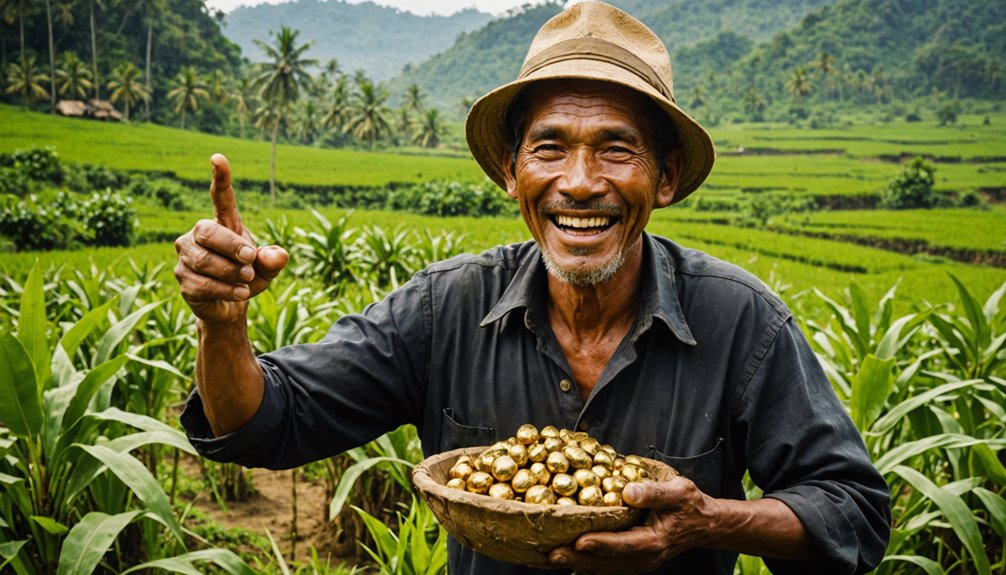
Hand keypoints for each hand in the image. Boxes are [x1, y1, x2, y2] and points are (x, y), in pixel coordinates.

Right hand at [174, 154, 288, 324]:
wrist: (230, 306)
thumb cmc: (248, 277)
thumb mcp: (266, 269)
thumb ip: (273, 260)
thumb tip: (280, 255)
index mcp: (223, 225)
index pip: (220, 198)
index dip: (220, 178)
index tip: (219, 158)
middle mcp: (198, 235)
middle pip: (208, 232)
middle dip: (231, 246)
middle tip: (250, 260)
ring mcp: (187, 257)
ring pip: (204, 260)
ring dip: (230, 272)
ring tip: (247, 280)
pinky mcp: (183, 280)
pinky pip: (202, 283)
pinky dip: (224, 289)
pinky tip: (239, 293)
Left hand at [546, 476, 719, 573]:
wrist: (703, 525)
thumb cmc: (690, 505)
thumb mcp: (679, 491)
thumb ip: (653, 493)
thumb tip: (628, 491)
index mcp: (654, 542)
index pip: (622, 545)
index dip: (600, 544)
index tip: (579, 541)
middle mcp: (643, 558)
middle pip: (606, 561)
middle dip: (576, 558)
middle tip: (550, 553)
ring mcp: (636, 562)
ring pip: (602, 567)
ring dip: (575, 563)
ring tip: (548, 557)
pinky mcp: (631, 560)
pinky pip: (605, 566)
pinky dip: (584, 563)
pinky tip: (565, 558)